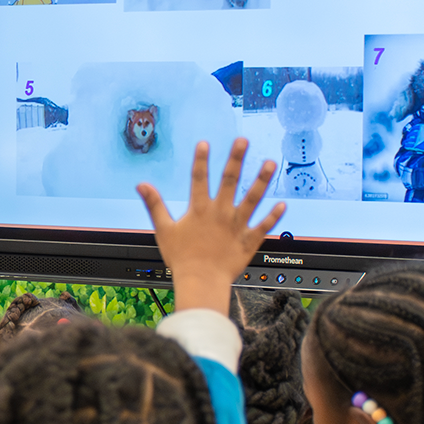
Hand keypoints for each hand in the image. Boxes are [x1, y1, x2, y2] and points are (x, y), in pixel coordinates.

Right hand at [136, 138, 284, 314]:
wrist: (201, 282)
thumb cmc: (181, 258)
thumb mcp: (164, 229)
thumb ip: (154, 205)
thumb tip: (142, 185)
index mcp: (199, 210)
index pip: (199, 178)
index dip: (201, 160)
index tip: (204, 143)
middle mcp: (220, 213)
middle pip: (229, 180)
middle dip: (236, 158)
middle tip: (243, 141)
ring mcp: (237, 225)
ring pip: (253, 198)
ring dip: (262, 180)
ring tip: (270, 163)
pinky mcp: (249, 240)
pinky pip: (264, 226)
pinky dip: (273, 216)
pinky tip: (282, 205)